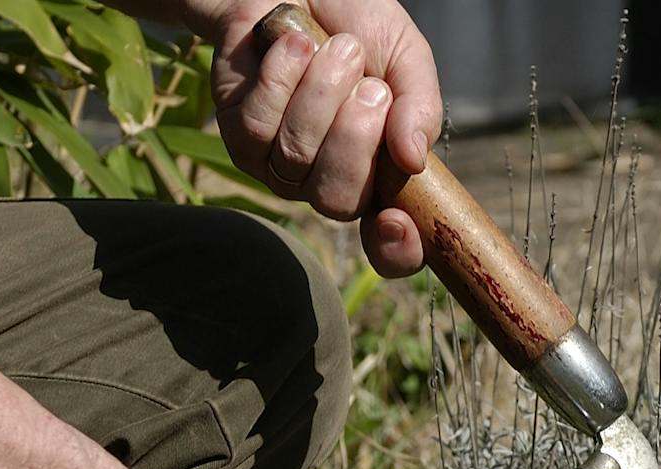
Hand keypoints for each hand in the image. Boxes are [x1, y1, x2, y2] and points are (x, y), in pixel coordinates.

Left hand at [209, 0, 441, 277]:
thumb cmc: (355, 25)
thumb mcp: (406, 60)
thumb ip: (420, 107)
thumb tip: (414, 159)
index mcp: (382, 176)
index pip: (391, 248)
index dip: (396, 251)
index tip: (397, 222)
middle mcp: (331, 183)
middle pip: (339, 200)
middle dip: (356, 137)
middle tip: (370, 84)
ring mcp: (282, 168)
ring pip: (297, 159)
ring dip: (320, 94)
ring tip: (336, 48)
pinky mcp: (240, 140)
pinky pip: (259, 128)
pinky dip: (281, 79)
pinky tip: (294, 45)